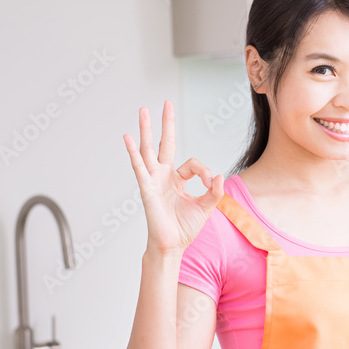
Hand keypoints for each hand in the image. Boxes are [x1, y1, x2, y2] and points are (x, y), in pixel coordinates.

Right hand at [123, 101, 224, 254]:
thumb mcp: (206, 207)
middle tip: (166, 102)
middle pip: (164, 144)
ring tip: (142, 110)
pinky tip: (128, 137)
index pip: (193, 164)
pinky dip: (133, 152)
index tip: (211, 184)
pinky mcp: (147, 188)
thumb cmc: (185, 228)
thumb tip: (220, 176)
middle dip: (166, 124)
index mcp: (177, 180)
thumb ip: (214, 191)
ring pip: (148, 150)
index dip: (205, 172)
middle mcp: (164, 176)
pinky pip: (139, 167)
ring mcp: (153, 180)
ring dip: (145, 130)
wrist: (172, 245)